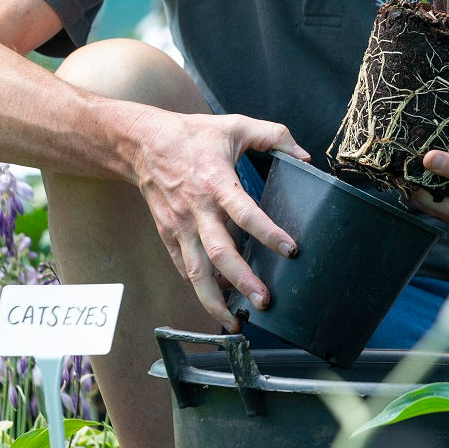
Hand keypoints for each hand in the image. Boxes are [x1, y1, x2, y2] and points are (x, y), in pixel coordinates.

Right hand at [128, 107, 309, 329]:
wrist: (142, 144)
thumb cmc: (192, 135)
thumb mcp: (236, 125)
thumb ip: (274, 136)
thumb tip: (305, 157)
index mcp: (217, 183)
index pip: (245, 213)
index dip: (268, 233)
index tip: (291, 250)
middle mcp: (197, 211)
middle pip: (220, 253)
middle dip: (243, 281)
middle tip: (265, 300)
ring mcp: (180, 227)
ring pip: (197, 272)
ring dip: (216, 300)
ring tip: (236, 322)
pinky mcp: (169, 236)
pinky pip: (185, 268)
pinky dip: (200, 288)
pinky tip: (218, 301)